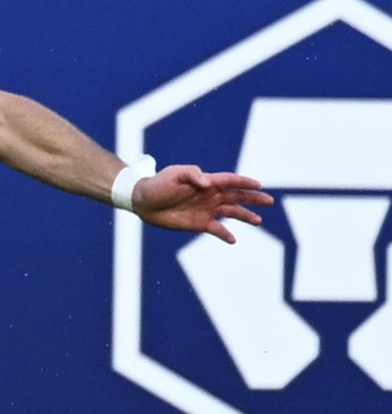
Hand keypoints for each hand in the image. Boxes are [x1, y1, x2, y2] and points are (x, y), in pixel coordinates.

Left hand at [129, 166, 271, 242]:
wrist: (143, 202)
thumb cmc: (158, 184)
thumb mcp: (173, 174)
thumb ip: (191, 175)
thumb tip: (206, 182)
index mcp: (206, 182)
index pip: (230, 181)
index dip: (244, 182)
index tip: (258, 185)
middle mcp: (210, 196)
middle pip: (237, 196)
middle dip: (253, 198)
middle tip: (269, 201)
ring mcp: (206, 209)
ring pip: (232, 212)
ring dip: (245, 216)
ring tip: (258, 221)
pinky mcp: (199, 223)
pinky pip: (217, 229)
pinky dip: (225, 234)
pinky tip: (233, 239)